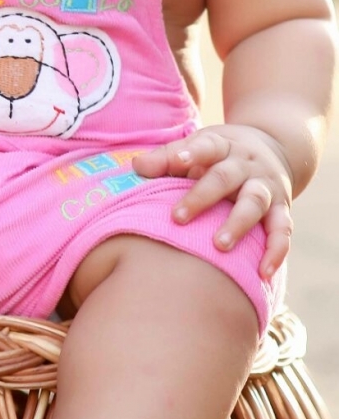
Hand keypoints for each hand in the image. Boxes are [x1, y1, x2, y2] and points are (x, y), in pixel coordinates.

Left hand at [132, 124, 293, 278]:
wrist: (273, 147)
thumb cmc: (220, 153)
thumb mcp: (198, 146)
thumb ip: (167, 157)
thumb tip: (136, 166)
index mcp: (222, 145)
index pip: (206, 146)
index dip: (191, 153)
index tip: (177, 161)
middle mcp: (246, 164)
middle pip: (225, 177)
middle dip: (202, 197)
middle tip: (177, 218)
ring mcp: (265, 186)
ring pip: (253, 202)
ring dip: (238, 224)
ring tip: (220, 245)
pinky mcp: (282, 208)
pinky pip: (282, 230)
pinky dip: (276, 251)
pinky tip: (263, 273)